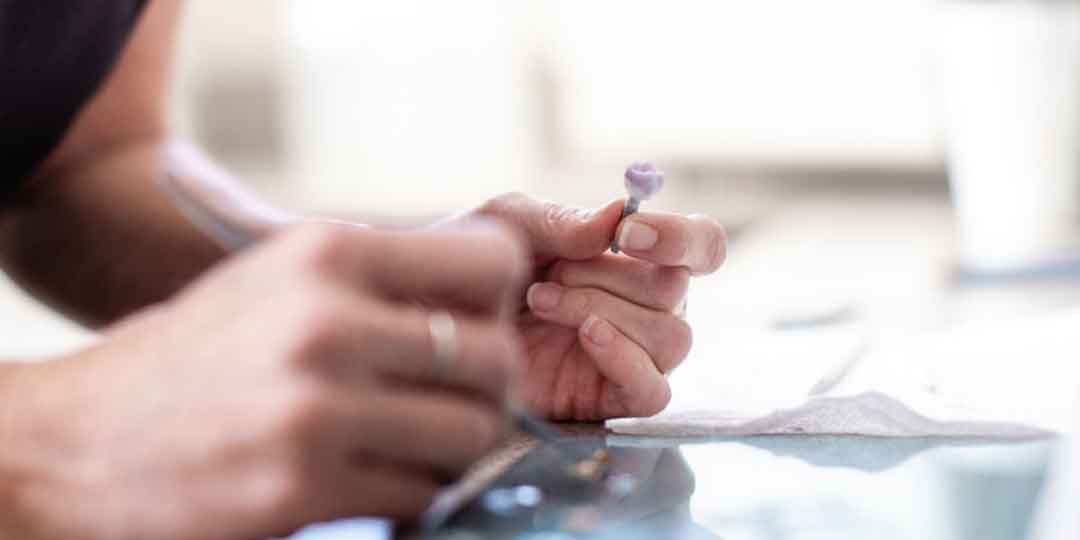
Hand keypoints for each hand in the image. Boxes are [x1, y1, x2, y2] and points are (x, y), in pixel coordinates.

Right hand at [3, 223, 527, 539]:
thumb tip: (494, 295)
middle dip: (488, 389)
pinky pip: (421, 495)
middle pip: (496, 357)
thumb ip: (379, 280)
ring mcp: (315, 407)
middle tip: (453, 402)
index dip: (501, 300)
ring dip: (456, 448)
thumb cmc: (194, 358)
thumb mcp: (278, 281)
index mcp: (327, 252)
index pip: (492, 259)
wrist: (74, 444)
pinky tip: (370, 480)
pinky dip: (412, 495)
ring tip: (412, 444)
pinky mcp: (301, 487)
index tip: (476, 327)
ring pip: (473, 433)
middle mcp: (325, 319)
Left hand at [473, 193, 726, 420]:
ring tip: (541, 301)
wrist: (431, 327)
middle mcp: (643, 307)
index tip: (628, 234)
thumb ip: (562, 218)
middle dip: (609, 274)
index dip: (681, 238)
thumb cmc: (473, 266)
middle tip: (550, 274)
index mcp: (634, 259)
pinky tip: (584, 336)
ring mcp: (630, 355)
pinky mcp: (608, 400)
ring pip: (672, 337)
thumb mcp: (508, 222)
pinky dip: (626, 360)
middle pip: (677, 290)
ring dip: (604, 310)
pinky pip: (653, 392)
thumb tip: (619, 216)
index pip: (702, 246)